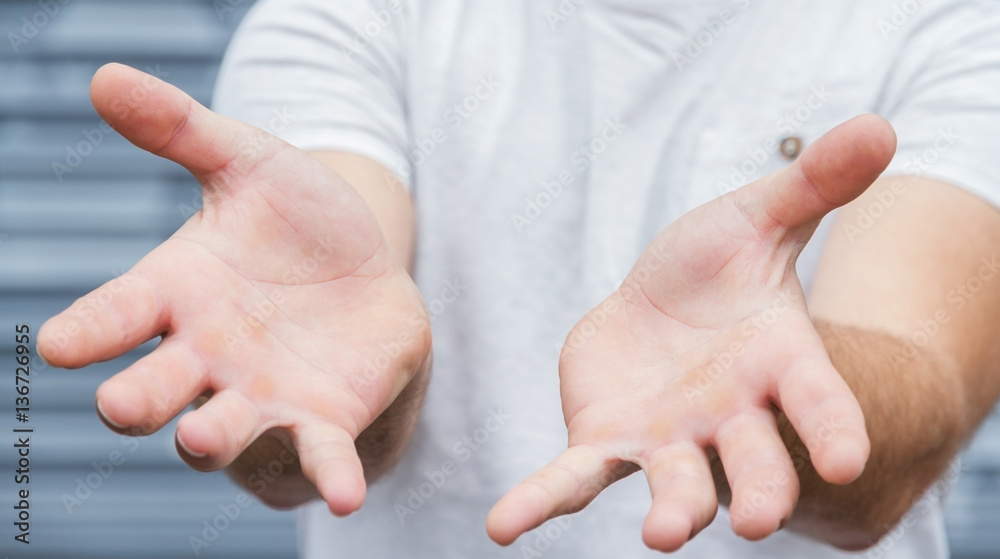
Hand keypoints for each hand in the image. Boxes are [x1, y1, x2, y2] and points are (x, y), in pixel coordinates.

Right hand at [38, 64, 430, 515]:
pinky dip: (331, 476)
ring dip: (210, 438)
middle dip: (137, 399)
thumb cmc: (294, 220)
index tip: (60, 344)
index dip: (88, 329)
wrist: (365, 268)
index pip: (117, 314)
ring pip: (224, 428)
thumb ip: (181, 130)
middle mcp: (206, 357)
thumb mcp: (248, 161)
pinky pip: (321, 456)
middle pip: (155, 388)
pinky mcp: (322, 420)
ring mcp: (261, 396)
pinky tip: (346, 495)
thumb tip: (104, 75)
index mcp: (176, 295)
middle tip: (122, 404)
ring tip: (200, 436)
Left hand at [487, 115, 895, 549]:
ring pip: (672, 482)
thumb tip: (881, 126)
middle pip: (751, 461)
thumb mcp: (759, 215)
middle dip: (755, 489)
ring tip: (661, 536)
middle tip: (753, 520)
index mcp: (780, 364)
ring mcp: (667, 439)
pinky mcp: (605, 442)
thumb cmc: (720, 267)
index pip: (816, 401)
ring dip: (671, 510)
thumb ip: (811, 184)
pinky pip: (572, 479)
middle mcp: (730, 417)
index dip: (831, 429)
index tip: (844, 461)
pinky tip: (504, 526)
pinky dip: (540, 503)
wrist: (662, 301)